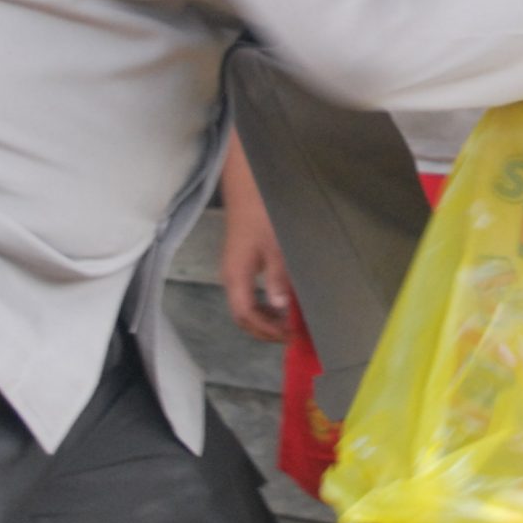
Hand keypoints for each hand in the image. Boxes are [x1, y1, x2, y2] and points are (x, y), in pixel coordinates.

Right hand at [219, 152, 294, 342]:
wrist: (248, 186)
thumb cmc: (262, 213)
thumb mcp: (275, 245)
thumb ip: (278, 276)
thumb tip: (281, 306)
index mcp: (236, 276)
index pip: (245, 315)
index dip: (265, 330)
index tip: (289, 336)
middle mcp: (231, 277)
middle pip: (242, 316)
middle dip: (264, 330)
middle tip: (291, 336)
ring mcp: (234, 270)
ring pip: (245, 305)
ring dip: (264, 318)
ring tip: (288, 323)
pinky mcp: (241, 262)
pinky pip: (248, 293)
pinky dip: (264, 304)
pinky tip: (281, 301)